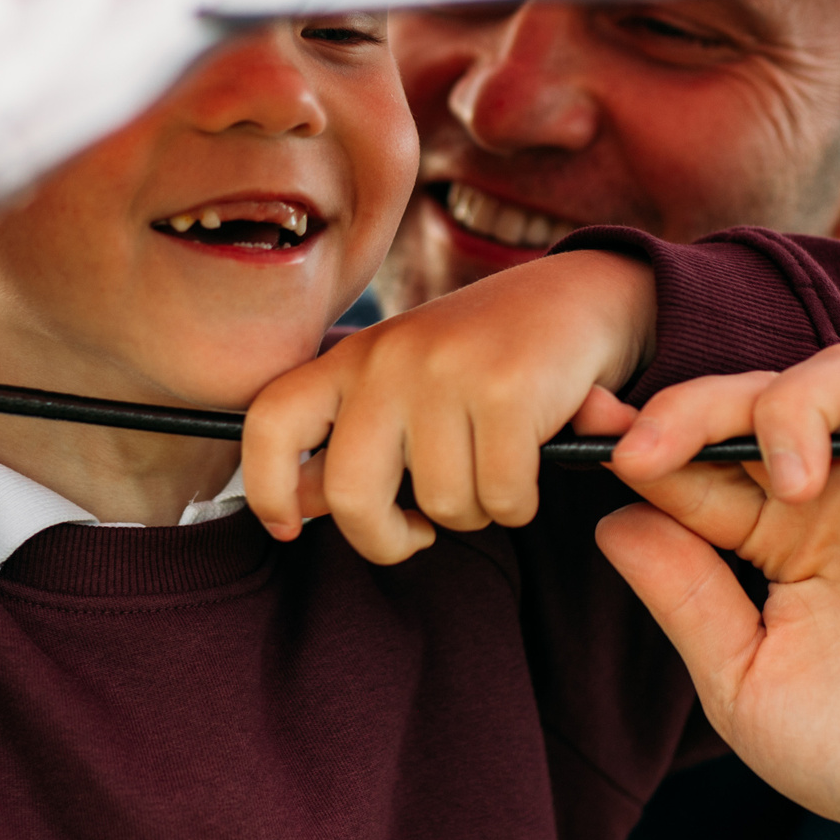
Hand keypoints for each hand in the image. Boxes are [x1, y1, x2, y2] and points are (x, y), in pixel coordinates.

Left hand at [242, 248, 654, 562]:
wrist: (574, 298)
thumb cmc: (480, 362)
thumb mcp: (403, 387)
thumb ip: (351, 441)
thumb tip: (300, 506)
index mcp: (351, 360)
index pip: (270, 422)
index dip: (266, 487)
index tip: (290, 528)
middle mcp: (387, 360)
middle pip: (348, 493)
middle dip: (383, 540)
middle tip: (416, 537)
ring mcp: (444, 371)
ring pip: (439, 504)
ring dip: (473, 514)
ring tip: (490, 476)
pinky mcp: (506, 389)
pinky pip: (501, 497)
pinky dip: (519, 505)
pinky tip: (528, 472)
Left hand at [591, 346, 839, 839]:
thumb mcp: (740, 679)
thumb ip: (683, 597)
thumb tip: (612, 518)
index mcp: (769, 536)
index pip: (696, 460)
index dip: (639, 437)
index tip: (583, 430)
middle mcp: (832, 496)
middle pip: (753, 398)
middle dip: (690, 408)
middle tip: (648, 450)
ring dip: (796, 405)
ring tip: (792, 481)